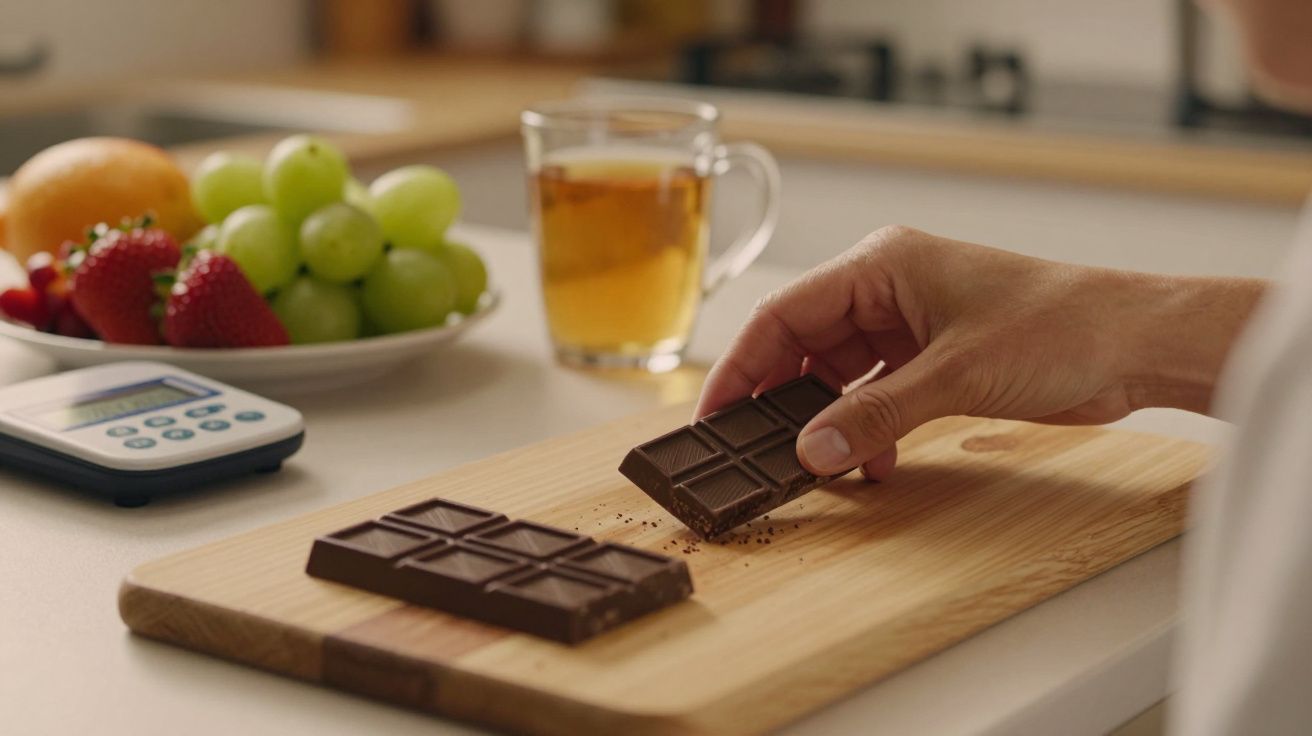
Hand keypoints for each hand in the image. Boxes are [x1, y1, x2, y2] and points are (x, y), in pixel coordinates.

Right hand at [695, 226, 1265, 478]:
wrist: (1135, 344)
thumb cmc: (1060, 326)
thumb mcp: (953, 376)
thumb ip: (874, 417)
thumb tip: (810, 452)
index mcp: (882, 265)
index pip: (786, 313)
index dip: (743, 365)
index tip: (714, 413)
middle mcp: (888, 290)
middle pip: (806, 346)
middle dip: (783, 400)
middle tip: (751, 449)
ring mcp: (911, 326)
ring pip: (840, 377)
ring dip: (830, 422)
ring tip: (814, 466)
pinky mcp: (934, 360)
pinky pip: (877, 396)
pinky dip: (868, 430)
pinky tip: (872, 464)